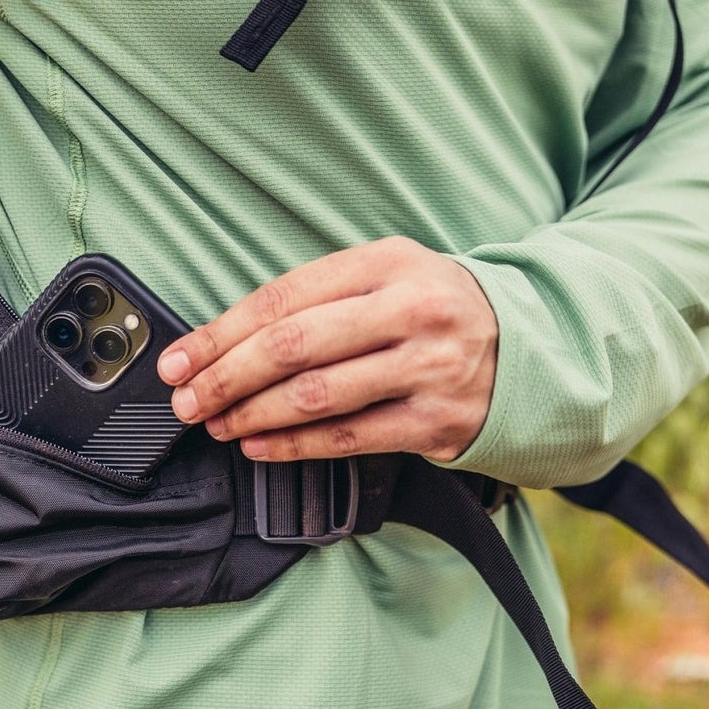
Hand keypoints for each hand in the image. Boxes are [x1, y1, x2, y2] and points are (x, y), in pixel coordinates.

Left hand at [157, 237, 497, 462]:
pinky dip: (293, 445)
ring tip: (216, 423)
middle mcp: (411, 310)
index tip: (179, 359)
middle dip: (224, 377)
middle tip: (186, 399)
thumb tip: (223, 339)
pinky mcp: (437, 421)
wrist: (529, 346)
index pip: (282, 298)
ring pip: (315, 396)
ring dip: (251, 414)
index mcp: (387, 262)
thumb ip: (315, 297)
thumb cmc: (431, 308)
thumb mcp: (385, 275)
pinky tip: (258, 445)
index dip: (220, 333)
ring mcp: (428, 367)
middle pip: (292, 347)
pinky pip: (348, 437)